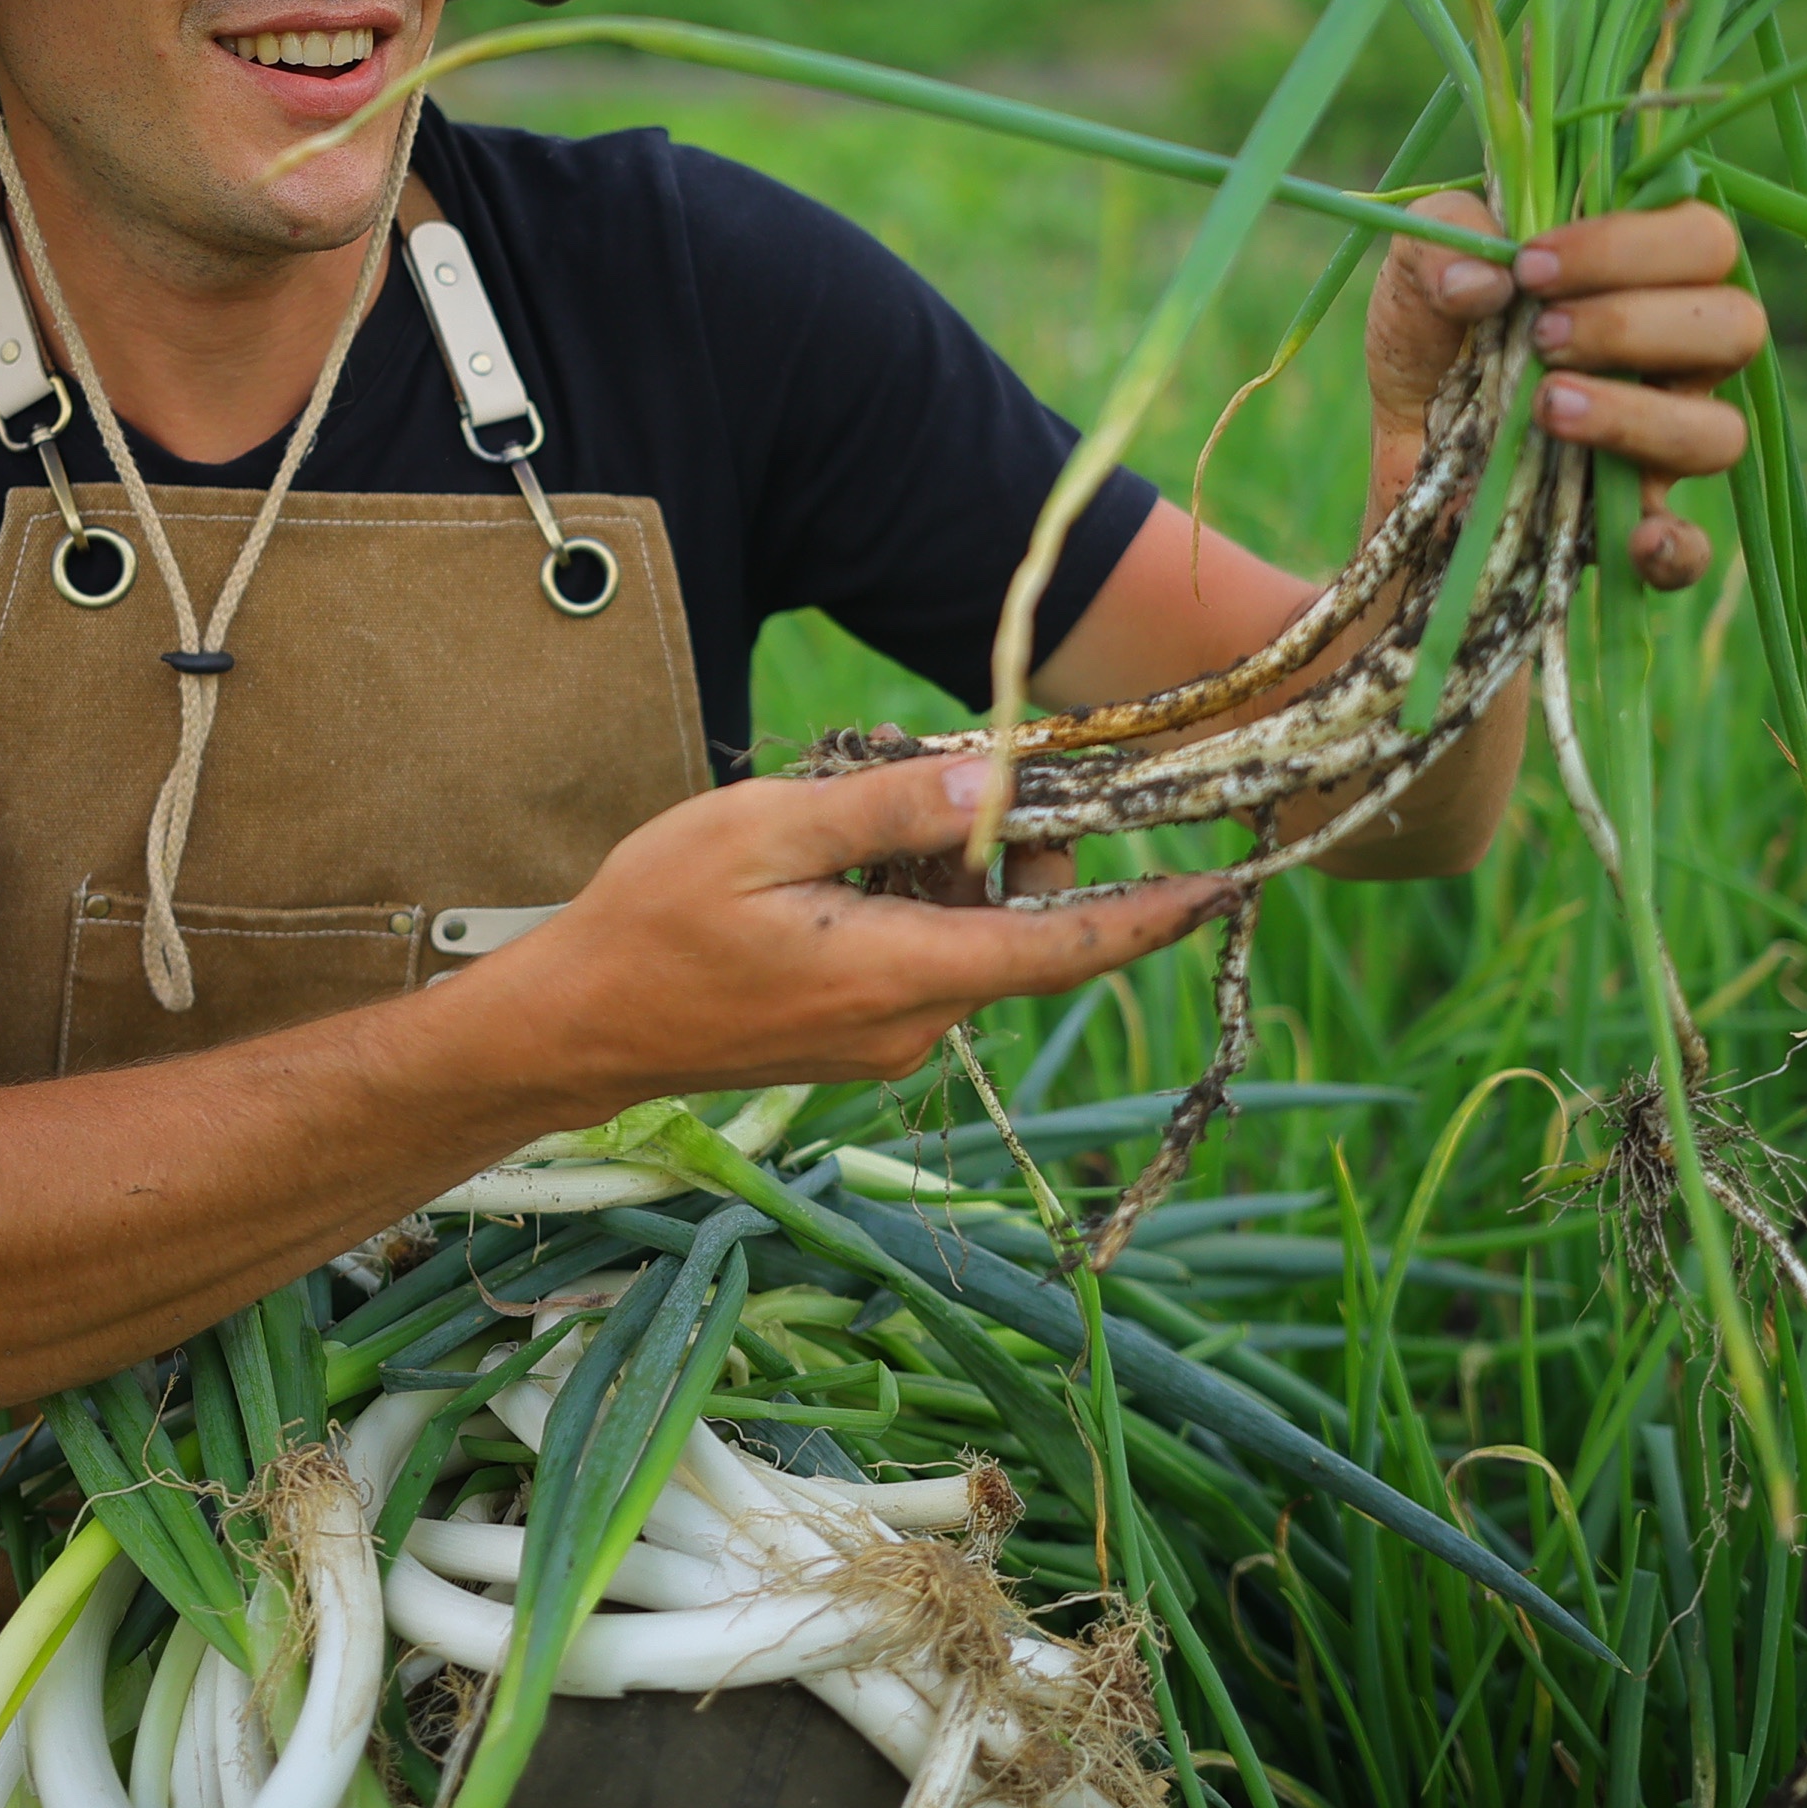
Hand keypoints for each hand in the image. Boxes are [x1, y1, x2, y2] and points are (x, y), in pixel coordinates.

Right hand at [460, 755, 1229, 1108]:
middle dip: (1020, 848)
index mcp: (904, 972)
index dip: (1155, 915)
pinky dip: (910, 901)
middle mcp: (914, 1022)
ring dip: (949, 869)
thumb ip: (882, 810)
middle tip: (953, 769)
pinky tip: (831, 862)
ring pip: (969, 940)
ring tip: (855, 812)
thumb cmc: (653, 920)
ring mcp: (884, 1039)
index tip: (1230, 879)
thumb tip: (986, 781)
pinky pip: (921, 959)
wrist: (576, 1026)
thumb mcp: (762, 832)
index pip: (1066, 948)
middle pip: (1022, 931)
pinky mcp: (853, 1037)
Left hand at [1368, 190, 1764, 590]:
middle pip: (1736, 327)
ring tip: (1546, 407)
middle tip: (1543, 335)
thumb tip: (1484, 278)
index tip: (1531, 266)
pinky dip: (1675, 547)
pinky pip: (1690, 550)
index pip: (1702, 240)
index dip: (1630, 246)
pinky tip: (1636, 536)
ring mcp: (1662, 445)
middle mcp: (1679, 359)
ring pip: (1718, 433)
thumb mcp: (1416, 274)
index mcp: (1649, 278)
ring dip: (1638, 417)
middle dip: (1634, 325)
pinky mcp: (1627, 522)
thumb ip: (1443, 236)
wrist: (1399, 444)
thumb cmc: (1434, 337)